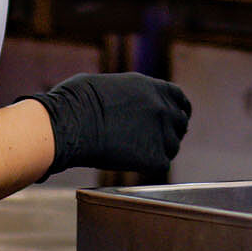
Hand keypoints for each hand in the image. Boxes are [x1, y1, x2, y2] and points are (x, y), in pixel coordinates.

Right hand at [28, 73, 190, 176]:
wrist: (71, 123)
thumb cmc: (76, 102)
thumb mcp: (107, 85)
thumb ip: (125, 93)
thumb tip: (118, 99)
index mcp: (151, 87)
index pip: (178, 99)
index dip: (178, 110)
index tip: (175, 119)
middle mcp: (162, 107)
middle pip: (179, 124)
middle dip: (170, 132)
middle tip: (154, 142)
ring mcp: (161, 132)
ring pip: (172, 146)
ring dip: (160, 150)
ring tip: (138, 154)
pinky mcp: (155, 156)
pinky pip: (161, 164)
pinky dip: (149, 165)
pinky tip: (133, 163)